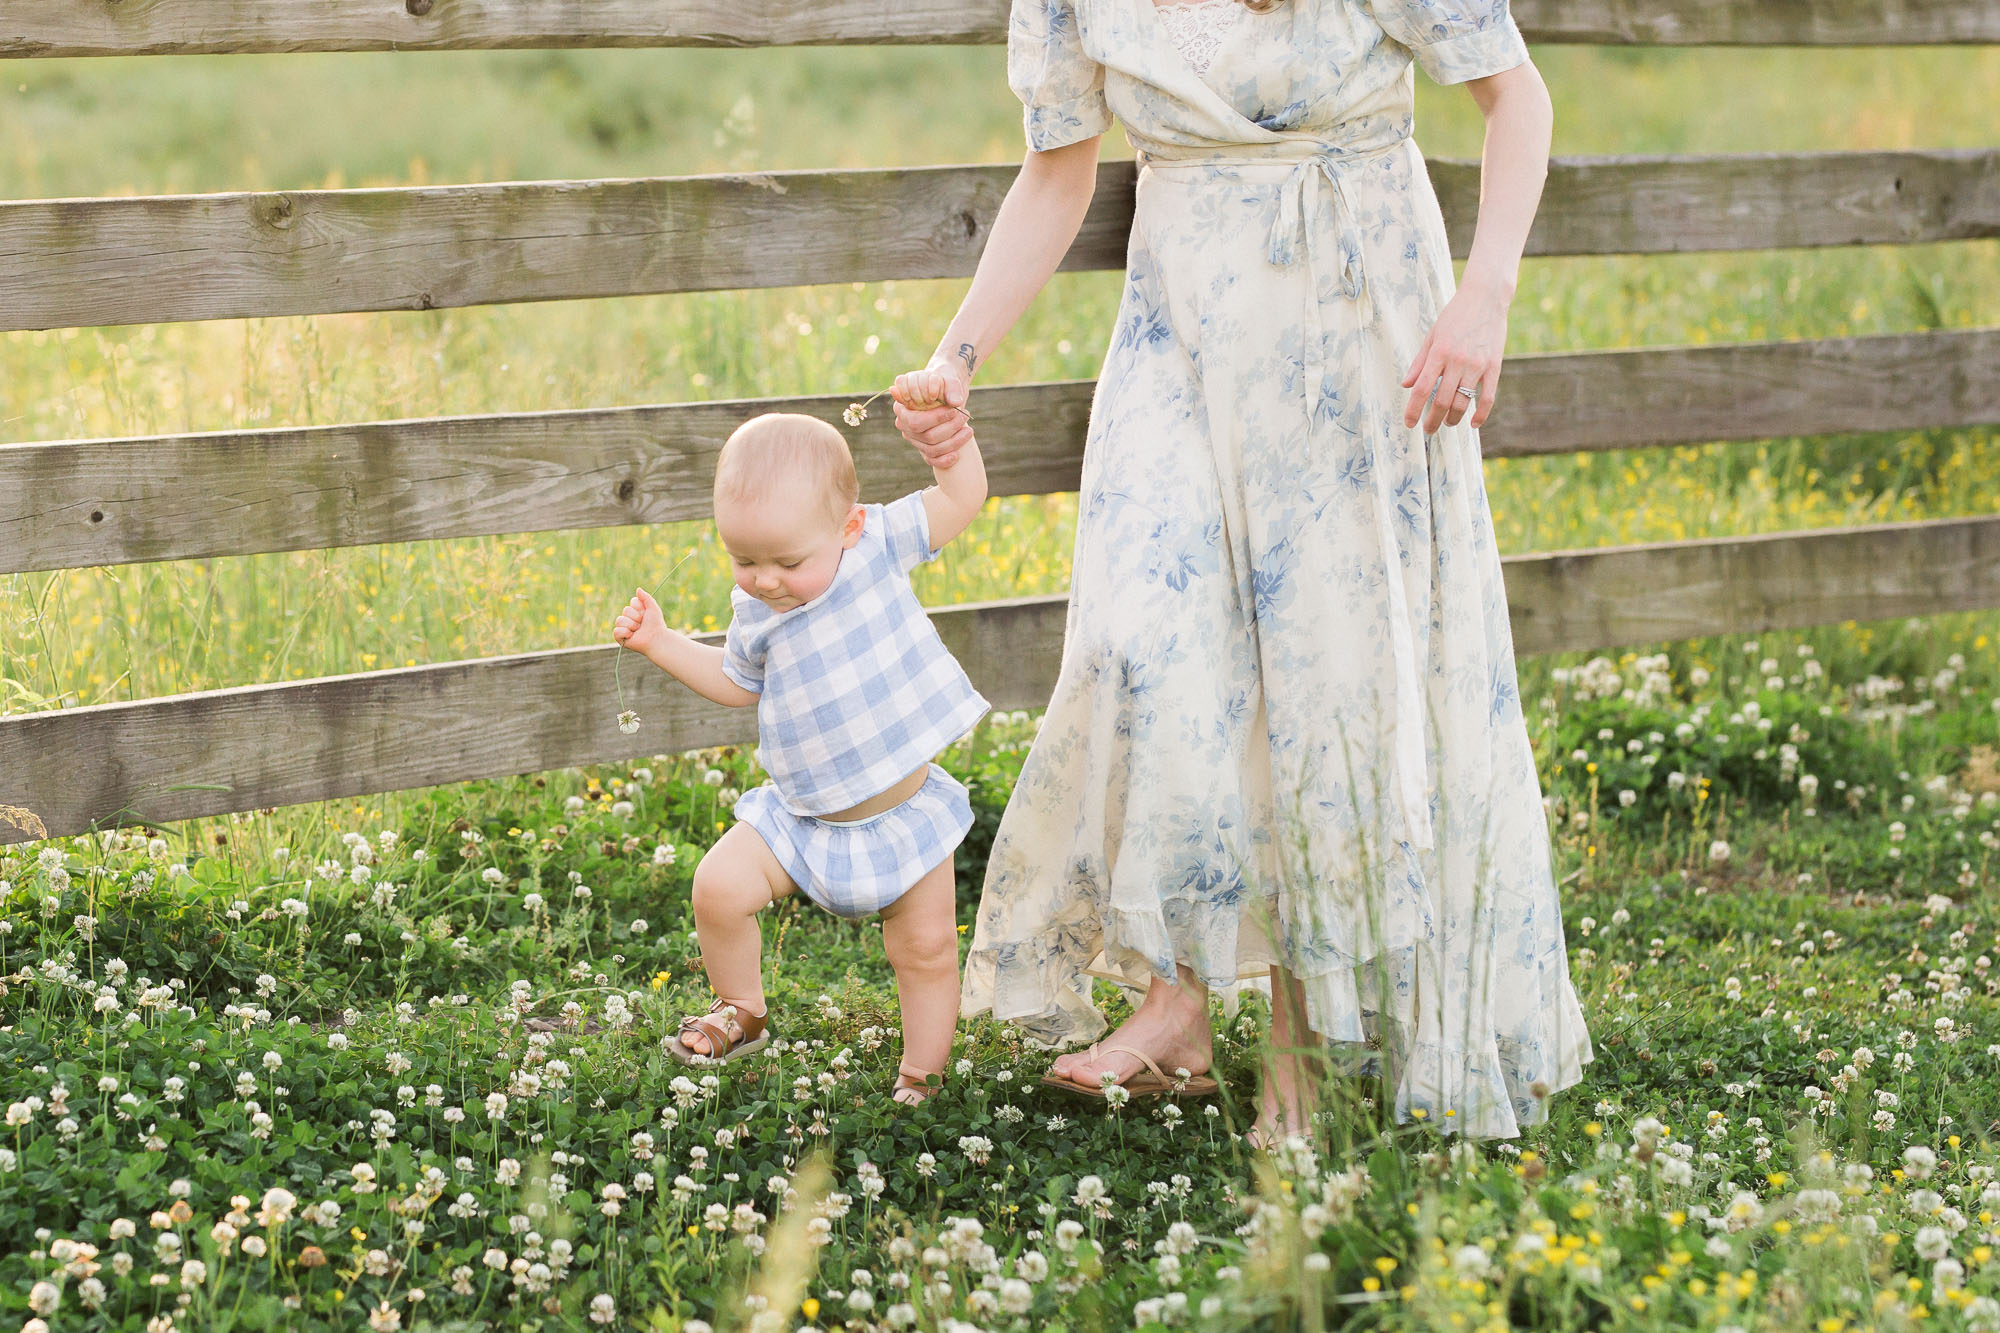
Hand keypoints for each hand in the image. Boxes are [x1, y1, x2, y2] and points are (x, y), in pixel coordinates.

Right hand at [613, 587, 667, 656]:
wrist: (656, 639)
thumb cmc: (656, 625)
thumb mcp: (653, 608)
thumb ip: (646, 597)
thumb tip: (638, 589)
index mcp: (636, 611)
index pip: (632, 602)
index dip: (639, 607)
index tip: (646, 613)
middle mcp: (629, 618)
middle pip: (625, 610)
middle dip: (636, 617)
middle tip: (642, 623)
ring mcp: (624, 628)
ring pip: (619, 620)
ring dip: (631, 625)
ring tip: (638, 630)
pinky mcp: (620, 638)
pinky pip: (616, 631)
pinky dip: (625, 633)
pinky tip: (632, 636)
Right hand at [892, 360, 973, 468]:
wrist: (946, 390)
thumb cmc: (944, 382)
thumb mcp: (948, 379)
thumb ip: (951, 387)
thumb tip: (956, 402)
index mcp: (903, 407)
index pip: (916, 421)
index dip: (936, 419)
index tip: (954, 410)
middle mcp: (904, 425)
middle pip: (926, 437)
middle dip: (949, 428)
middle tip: (965, 415)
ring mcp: (913, 438)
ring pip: (932, 449)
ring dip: (954, 442)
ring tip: (969, 430)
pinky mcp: (923, 447)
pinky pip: (931, 460)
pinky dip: (944, 461)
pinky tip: (957, 456)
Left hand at [1400, 273, 1509, 433]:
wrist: (1485, 298)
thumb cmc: (1455, 316)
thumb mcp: (1432, 336)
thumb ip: (1420, 362)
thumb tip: (1406, 385)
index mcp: (1438, 353)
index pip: (1421, 389)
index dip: (1413, 410)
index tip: (1409, 423)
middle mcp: (1457, 360)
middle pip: (1441, 400)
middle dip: (1432, 420)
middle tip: (1428, 430)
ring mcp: (1477, 364)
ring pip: (1463, 402)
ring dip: (1452, 419)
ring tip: (1446, 423)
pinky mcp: (1494, 366)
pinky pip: (1488, 397)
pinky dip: (1480, 414)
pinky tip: (1473, 424)